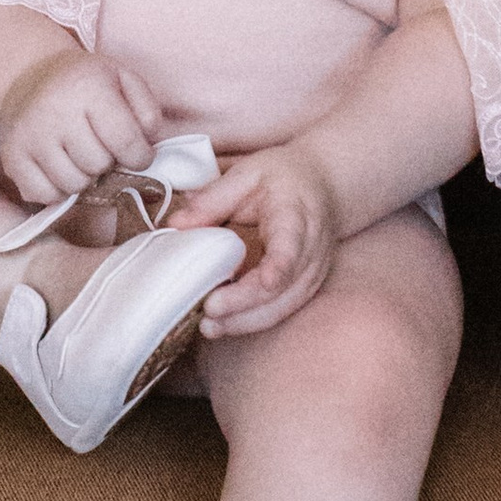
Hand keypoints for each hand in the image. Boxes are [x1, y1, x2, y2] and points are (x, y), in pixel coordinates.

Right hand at [0, 47, 161, 206]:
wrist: (28, 76)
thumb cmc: (84, 83)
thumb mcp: (123, 80)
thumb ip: (147, 111)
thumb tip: (148, 147)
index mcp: (87, 87)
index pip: (126, 142)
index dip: (140, 156)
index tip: (136, 153)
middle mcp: (53, 111)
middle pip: (98, 166)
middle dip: (107, 162)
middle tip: (99, 146)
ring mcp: (28, 136)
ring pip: (73, 185)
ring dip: (83, 177)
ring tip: (79, 155)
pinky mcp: (10, 158)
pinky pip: (45, 196)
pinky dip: (57, 189)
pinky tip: (58, 165)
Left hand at [174, 141, 338, 336]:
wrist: (325, 185)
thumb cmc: (283, 177)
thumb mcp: (247, 174)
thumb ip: (212, 199)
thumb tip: (175, 225)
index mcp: (296, 215)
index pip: (291, 245)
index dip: (279, 266)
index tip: (264, 282)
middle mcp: (311, 249)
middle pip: (284, 286)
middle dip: (246, 304)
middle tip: (209, 311)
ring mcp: (312, 272)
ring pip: (284, 306)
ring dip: (247, 321)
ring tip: (210, 327)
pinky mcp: (305, 287)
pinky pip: (281, 310)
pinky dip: (253, 320)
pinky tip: (224, 323)